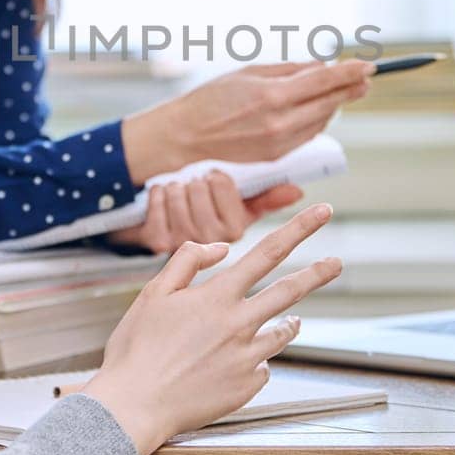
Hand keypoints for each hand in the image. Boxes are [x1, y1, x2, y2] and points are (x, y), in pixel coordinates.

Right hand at [81, 202, 342, 454]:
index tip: (322, 212)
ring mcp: (247, 357)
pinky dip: (255, 358)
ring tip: (291, 319)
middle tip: (336, 263)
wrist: (134, 406)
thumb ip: (188, 261)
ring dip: (289, 322)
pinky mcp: (248, 386)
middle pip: (290, 291)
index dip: (299, 228)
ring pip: (283, 332)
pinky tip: (234, 363)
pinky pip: (263, 365)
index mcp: (217, 296)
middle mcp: (239, 324)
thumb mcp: (153, 293)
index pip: (267, 252)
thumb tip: (221, 248)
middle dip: (318, 273)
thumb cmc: (137, 350)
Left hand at [106, 172, 303, 253]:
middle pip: (198, 188)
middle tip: (195, 191)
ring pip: (177, 191)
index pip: (221, 183)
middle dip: (195, 184)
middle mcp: (211, 238)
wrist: (165, 275)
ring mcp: (183, 241)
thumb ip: (267, 199)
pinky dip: (157, 194)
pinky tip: (163, 205)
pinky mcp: (158, 241)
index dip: (214, 179)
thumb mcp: (240, 213)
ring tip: (181, 202)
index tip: (215, 185)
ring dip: (176, 189)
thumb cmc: (205, 227)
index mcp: (233, 230)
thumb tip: (296, 191)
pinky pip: (157, 197)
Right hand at [121, 60, 372, 182]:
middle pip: (330, 103)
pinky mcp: (277, 156)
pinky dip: (317, 120)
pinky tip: (318, 109)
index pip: (324, 82)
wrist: (187, 135)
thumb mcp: (250, 73)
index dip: (350, 73)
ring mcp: (280, 142)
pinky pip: (308, 134)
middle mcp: (280, 122)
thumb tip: (320, 68)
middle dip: (350, 89)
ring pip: (322, 121)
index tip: (368, 65)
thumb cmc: (213, 98)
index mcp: (273, 95)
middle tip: (365, 78)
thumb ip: (288, 71)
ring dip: (334, 104)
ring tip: (342, 90)